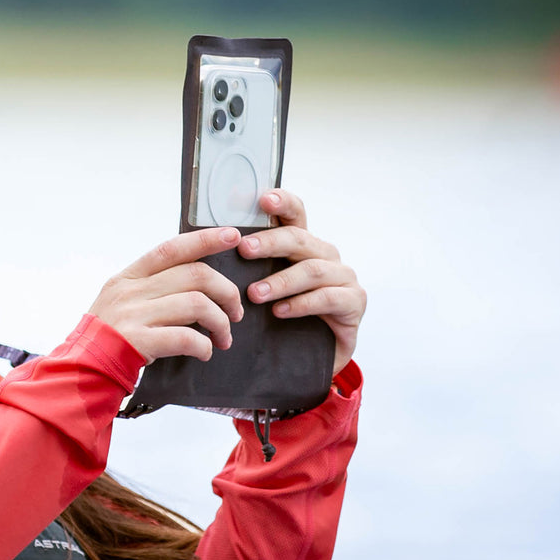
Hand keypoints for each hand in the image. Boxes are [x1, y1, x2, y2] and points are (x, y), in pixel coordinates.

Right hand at [88, 226, 245, 363]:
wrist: (82, 367)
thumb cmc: (108, 335)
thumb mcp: (120, 300)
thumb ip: (151, 286)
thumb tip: (194, 278)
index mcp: (129, 277)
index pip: (172, 248)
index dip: (205, 239)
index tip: (232, 236)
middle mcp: (132, 292)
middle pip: (195, 275)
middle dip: (226, 292)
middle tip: (235, 311)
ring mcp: (134, 315)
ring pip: (197, 304)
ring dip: (220, 322)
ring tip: (223, 337)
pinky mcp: (139, 342)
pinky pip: (186, 338)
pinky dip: (204, 345)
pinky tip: (205, 352)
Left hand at [237, 190, 365, 375]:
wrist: (307, 360)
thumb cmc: (279, 321)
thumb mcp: (260, 292)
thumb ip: (245, 270)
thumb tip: (205, 250)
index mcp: (302, 246)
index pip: (295, 215)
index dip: (282, 204)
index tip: (263, 199)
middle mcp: (325, 256)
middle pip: (300, 239)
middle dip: (271, 242)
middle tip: (244, 249)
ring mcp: (343, 278)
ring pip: (313, 269)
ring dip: (281, 281)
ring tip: (254, 294)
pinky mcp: (354, 303)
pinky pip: (329, 298)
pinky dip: (302, 304)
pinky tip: (279, 312)